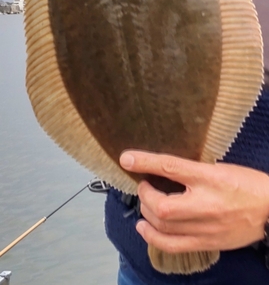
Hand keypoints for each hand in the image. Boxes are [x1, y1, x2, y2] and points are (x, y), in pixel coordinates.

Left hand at [119, 151, 268, 253]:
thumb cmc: (248, 184)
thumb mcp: (221, 167)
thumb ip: (194, 170)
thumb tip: (165, 169)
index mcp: (209, 177)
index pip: (170, 166)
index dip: (145, 162)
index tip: (127, 158)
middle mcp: (205, 203)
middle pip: (161, 204)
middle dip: (145, 194)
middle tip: (144, 185)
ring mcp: (205, 227)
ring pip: (163, 226)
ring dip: (147, 213)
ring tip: (145, 204)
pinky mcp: (207, 243)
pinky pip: (173, 245)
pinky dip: (154, 238)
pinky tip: (145, 229)